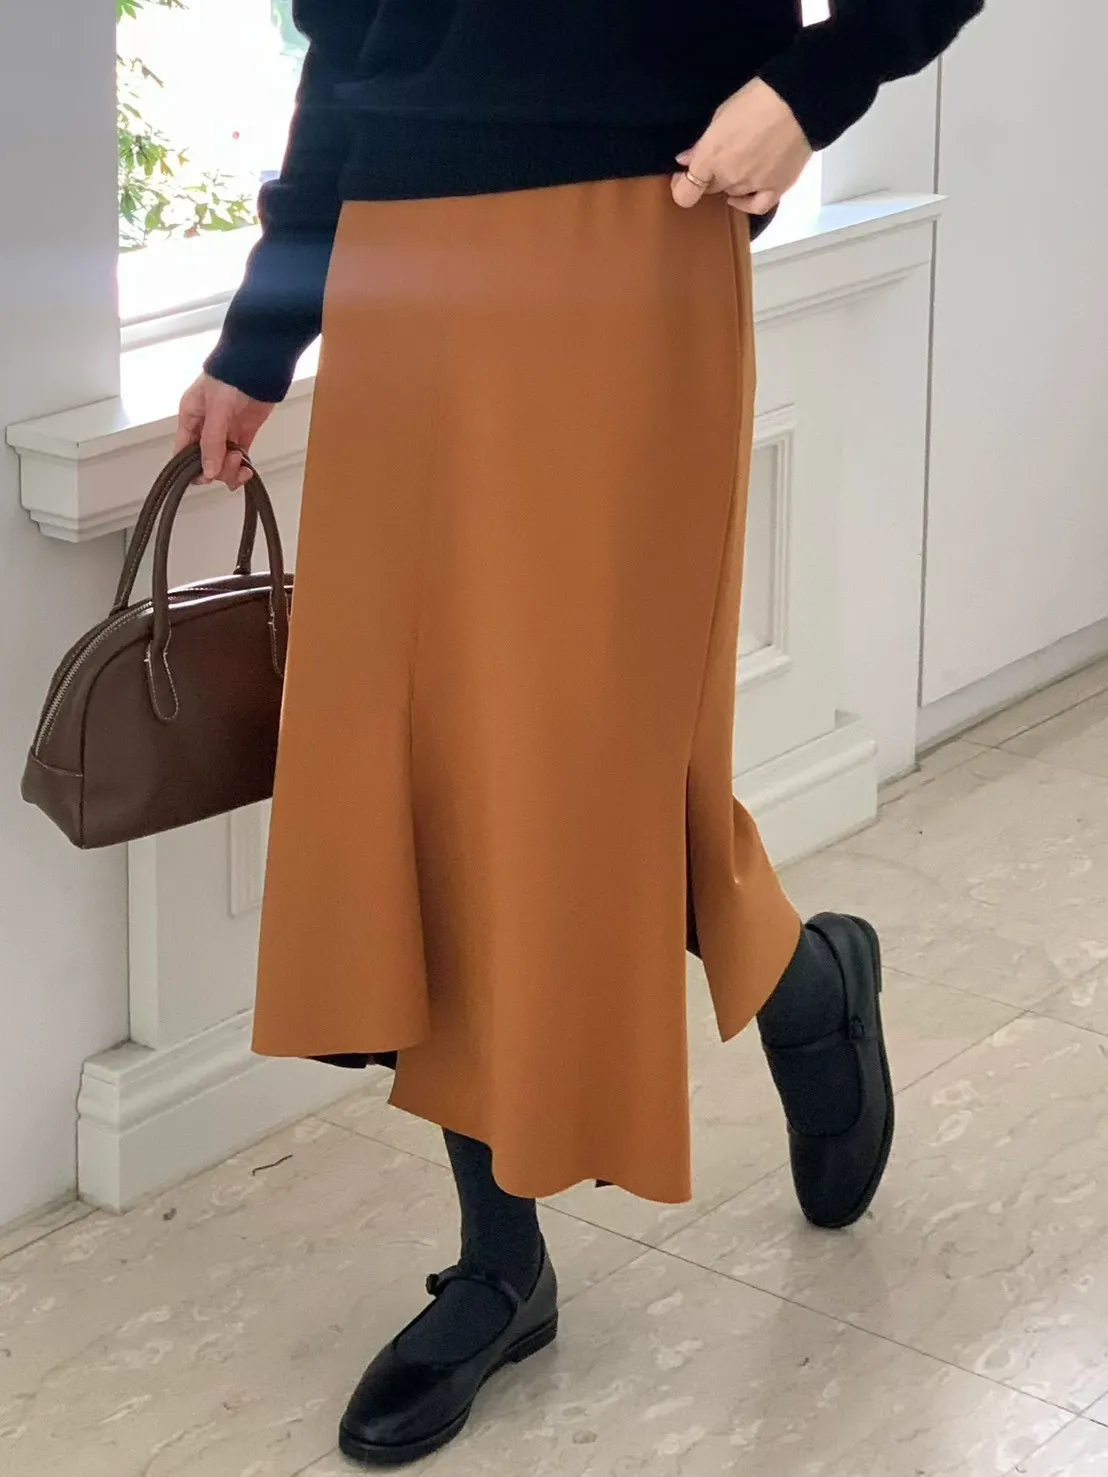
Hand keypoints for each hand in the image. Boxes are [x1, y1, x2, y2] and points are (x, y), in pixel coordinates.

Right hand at [174, 373, 275, 489]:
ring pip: (222, 463)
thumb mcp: (216, 409)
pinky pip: (239, 458)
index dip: (193, 468)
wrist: (259, 364)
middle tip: (232, 460)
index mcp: (190, 418)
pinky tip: (247, 469)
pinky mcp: (243, 433)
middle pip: (204, 461)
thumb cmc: (231, 375)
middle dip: (218, 468)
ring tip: (242, 462)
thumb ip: (212, 441)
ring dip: (231, 469)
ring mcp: (225, 431)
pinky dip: (242, 467)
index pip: (182, 452)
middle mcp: (204, 427)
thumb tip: (208, 471)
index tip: (208, 474)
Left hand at [671, 78, 811, 214]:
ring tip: (742, 161)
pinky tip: (744, 196)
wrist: (798, 101)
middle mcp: (729, 176)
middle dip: (710, 176)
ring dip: (731, 183)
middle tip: (720, 157)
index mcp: (711, 157)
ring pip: (732, 194)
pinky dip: (747, 204)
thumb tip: (685, 160)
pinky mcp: (775, 188)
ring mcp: (752, 185)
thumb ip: (702, 143)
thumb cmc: (759, 99)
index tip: (683, 174)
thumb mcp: (721, 114)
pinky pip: (756, 207)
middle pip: (710, 188)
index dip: (680, 185)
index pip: (685, 192)